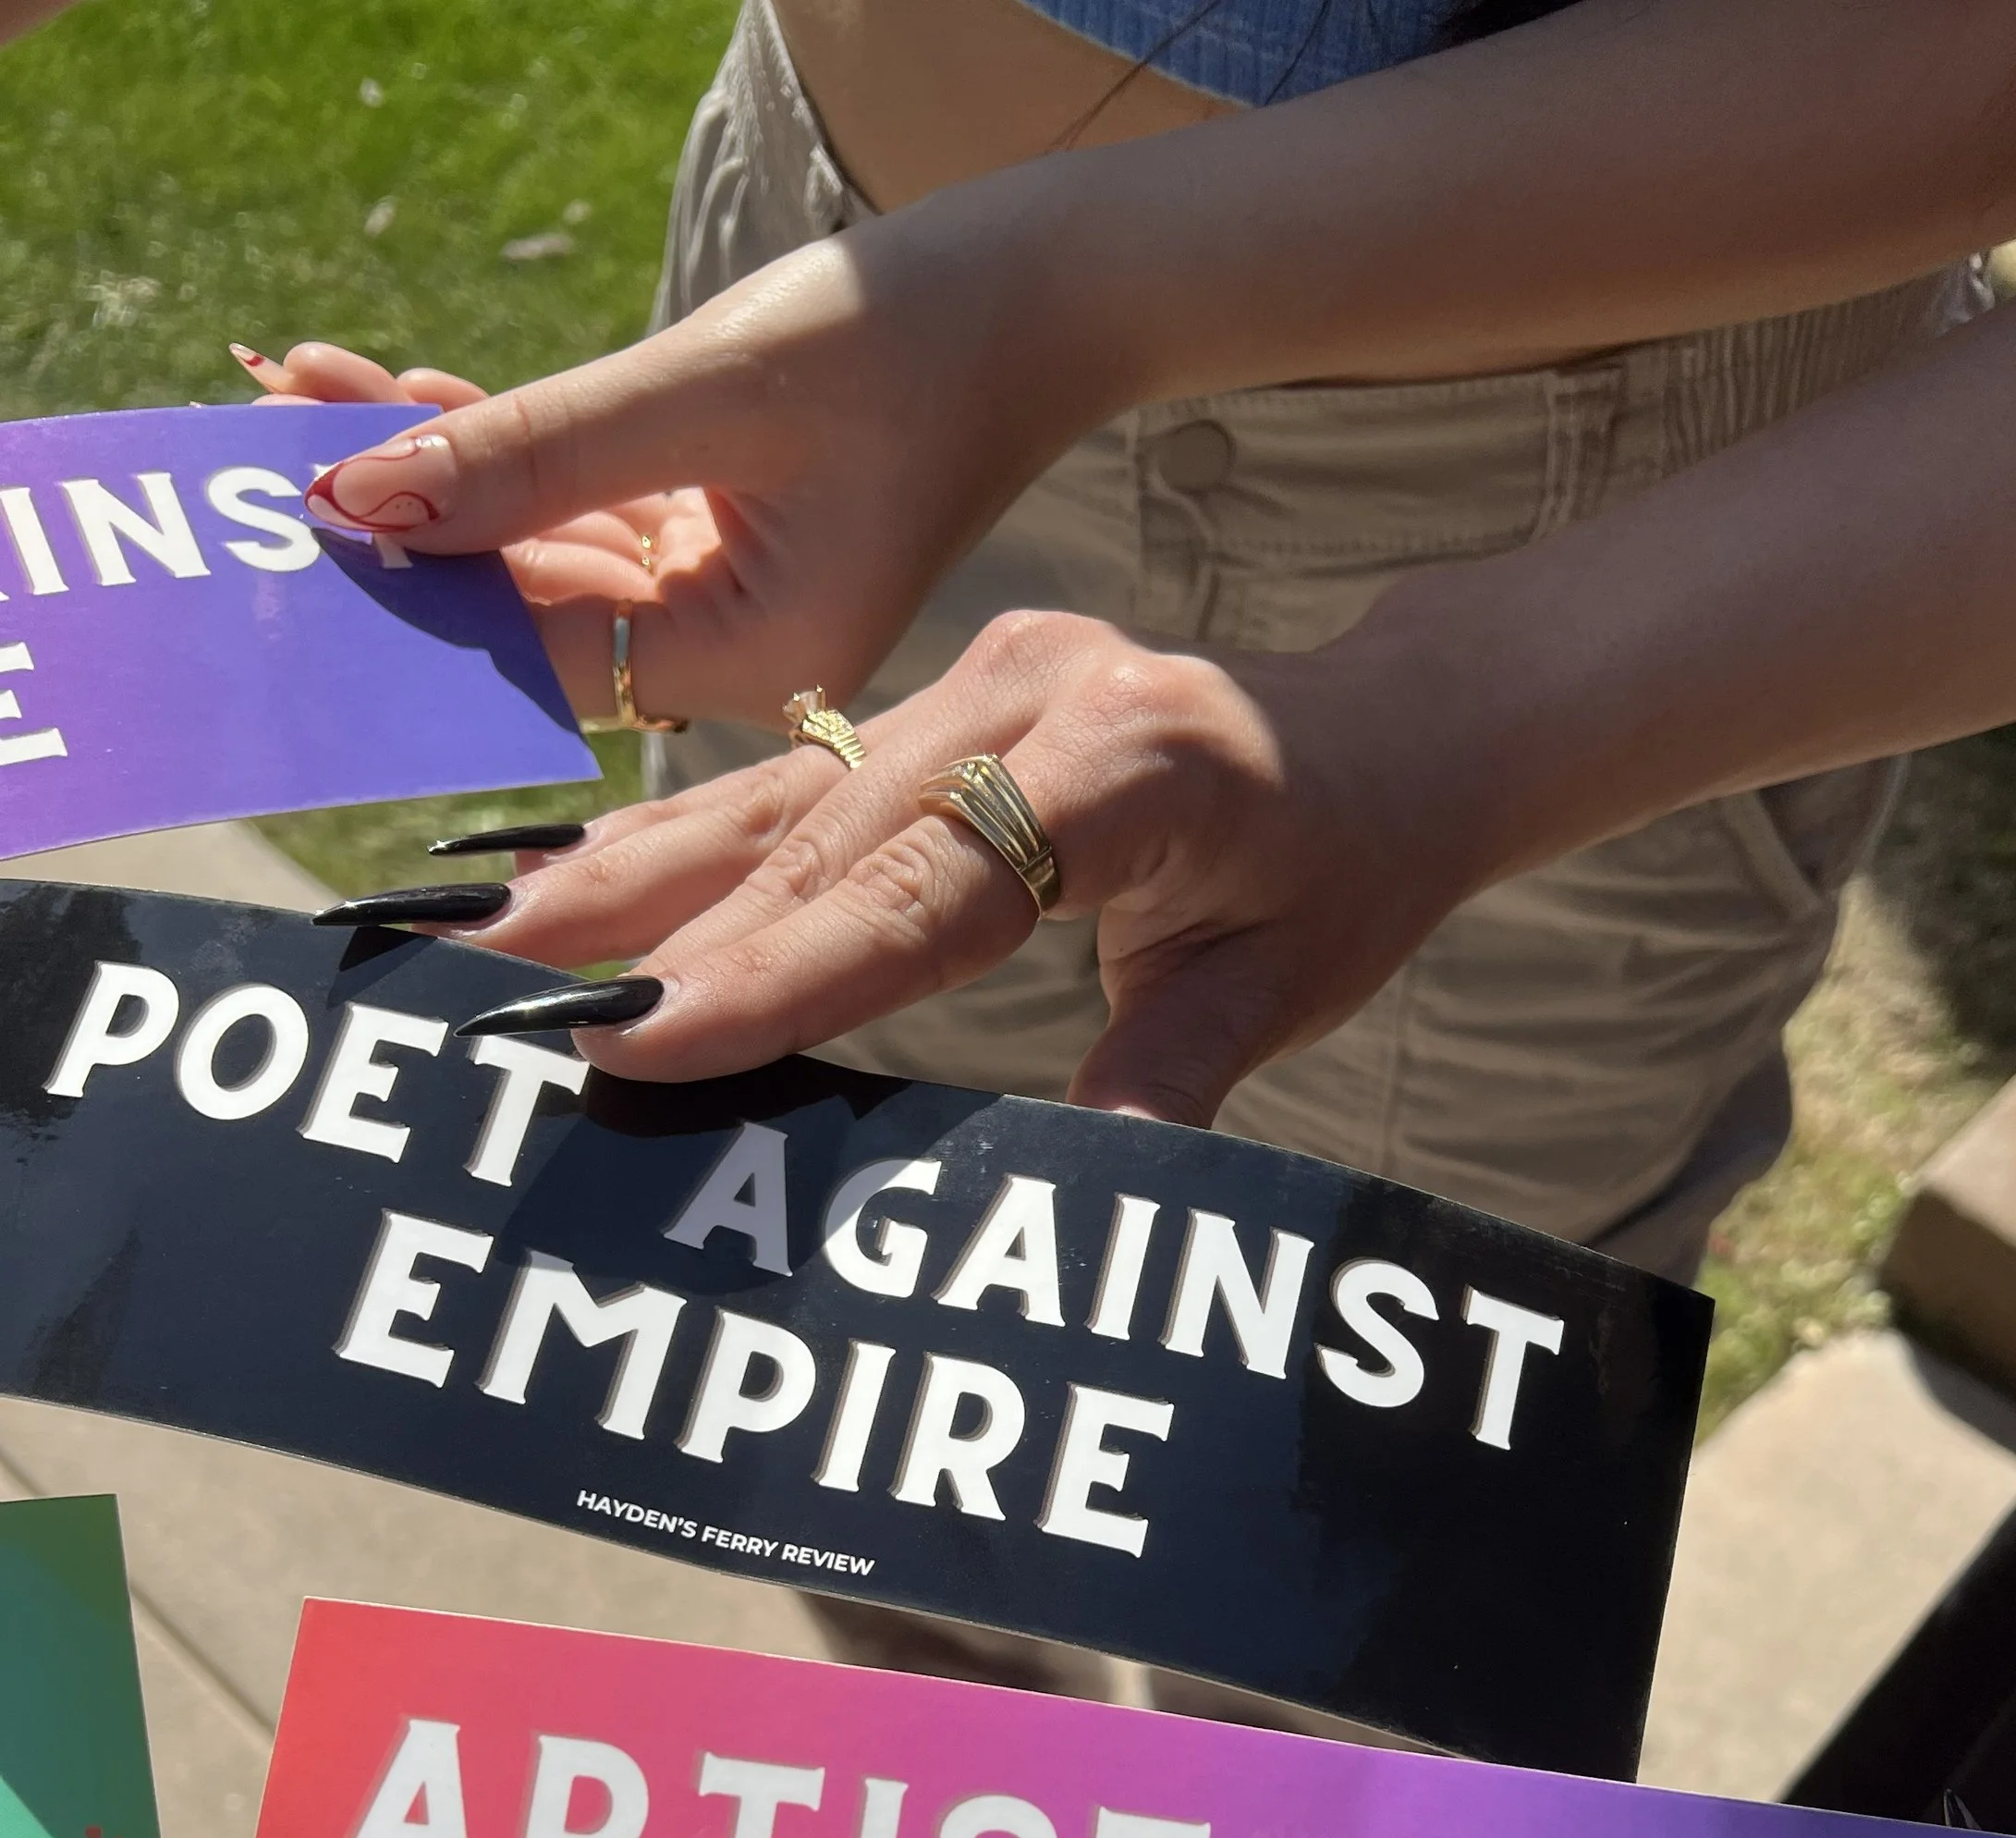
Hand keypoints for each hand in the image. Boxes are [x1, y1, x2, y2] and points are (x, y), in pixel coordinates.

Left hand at [257, 175, 1120, 735]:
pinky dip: (495, 440)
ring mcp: (728, 588)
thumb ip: (534, 450)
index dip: (409, 594)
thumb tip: (360, 495)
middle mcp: (734, 650)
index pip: (538, 652)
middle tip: (256, 443)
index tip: (290, 529)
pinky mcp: (722, 522)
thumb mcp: (707, 388)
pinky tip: (390, 387)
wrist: (1049, 288)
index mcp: (753, 661)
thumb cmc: (913, 335)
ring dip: (424, 463)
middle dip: (394, 518)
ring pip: (538, 541)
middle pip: (523, 604)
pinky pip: (580, 495)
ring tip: (288, 388)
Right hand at [402, 603, 1506, 1126]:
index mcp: (1127, 760)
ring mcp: (975, 677)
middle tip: (509, 1011)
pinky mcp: (940, 693)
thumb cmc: (1342, 869)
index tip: (645, 1044)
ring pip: (781, 794)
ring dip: (633, 875)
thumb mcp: (1285, 983)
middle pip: (820, 835)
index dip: (779, 974)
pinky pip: (793, 776)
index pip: (925, 888)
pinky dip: (683, 837)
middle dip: (661, 935)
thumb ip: (1172, 1071)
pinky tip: (577, 881)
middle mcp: (1029, 693)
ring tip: (493, 943)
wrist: (1383, 735)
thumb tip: (1080, 1190)